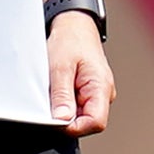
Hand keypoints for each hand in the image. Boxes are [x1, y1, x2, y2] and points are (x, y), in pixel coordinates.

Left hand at [49, 11, 114, 134]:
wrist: (74, 25)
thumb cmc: (70, 40)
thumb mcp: (60, 66)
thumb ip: (62, 94)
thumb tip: (62, 120)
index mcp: (101, 87)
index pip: (95, 122)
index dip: (74, 127)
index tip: (54, 120)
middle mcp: (104, 94)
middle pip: (87, 123)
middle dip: (66, 119)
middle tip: (49, 103)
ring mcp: (97, 95)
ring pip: (80, 117)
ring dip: (64, 111)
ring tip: (53, 92)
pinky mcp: (88, 94)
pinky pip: (77, 108)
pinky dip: (64, 104)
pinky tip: (56, 91)